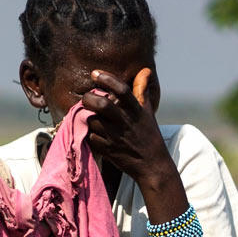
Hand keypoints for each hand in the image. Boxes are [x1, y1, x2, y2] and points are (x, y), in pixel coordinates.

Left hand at [80, 69, 174, 185]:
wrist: (152, 165)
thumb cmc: (149, 135)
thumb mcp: (148, 111)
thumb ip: (142, 90)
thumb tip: (145, 70)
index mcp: (136, 110)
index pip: (122, 90)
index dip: (107, 79)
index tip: (94, 73)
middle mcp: (126, 122)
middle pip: (103, 105)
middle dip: (89, 99)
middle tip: (86, 98)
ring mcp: (116, 137)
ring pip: (93, 121)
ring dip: (86, 117)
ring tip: (86, 115)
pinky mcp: (108, 150)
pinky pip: (91, 138)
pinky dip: (88, 134)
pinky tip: (90, 131)